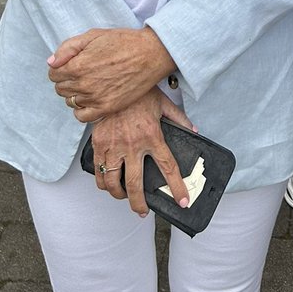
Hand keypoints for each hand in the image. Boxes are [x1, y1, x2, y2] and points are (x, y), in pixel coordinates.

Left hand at [48, 27, 174, 121]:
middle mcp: (84, 84)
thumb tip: (51, 62)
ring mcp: (95, 98)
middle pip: (60, 89)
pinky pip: (82, 116)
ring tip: (89, 82)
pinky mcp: (107, 108)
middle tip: (82, 71)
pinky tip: (91, 98)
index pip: (53, 74)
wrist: (150, 54)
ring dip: (75, 93)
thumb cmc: (123, 42)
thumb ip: (68, 48)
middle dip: (66, 80)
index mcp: (78, 65)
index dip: (60, 68)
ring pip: (70, 102)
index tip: (71, 64)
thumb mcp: (93, 35)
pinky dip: (82, 109)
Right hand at [92, 89, 195, 215]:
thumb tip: (194, 131)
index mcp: (152, 135)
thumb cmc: (140, 92)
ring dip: (119, 195)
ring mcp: (113, 145)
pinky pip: (98, 171)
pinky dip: (102, 181)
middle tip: (142, 212)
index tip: (182, 201)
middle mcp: (132, 144)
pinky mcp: (98, 143)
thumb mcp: (164, 103)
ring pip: (112, 183)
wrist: (113, 80)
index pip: (168, 167)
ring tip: (124, 196)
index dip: (176, 186)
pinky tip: (108, 183)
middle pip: (135, 185)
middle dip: (139, 204)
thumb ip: (179, 119)